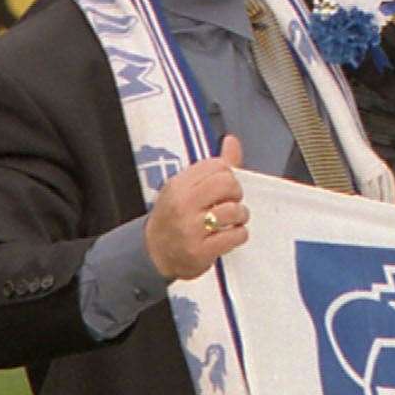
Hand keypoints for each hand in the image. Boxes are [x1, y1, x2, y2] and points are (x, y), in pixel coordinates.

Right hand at [143, 135, 248, 280]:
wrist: (153, 253)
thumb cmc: (174, 217)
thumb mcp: (186, 188)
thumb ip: (213, 167)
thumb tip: (231, 141)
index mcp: (178, 185)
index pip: (217, 166)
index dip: (227, 175)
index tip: (223, 187)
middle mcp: (182, 205)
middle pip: (227, 184)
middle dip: (236, 193)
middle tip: (230, 202)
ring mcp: (190, 229)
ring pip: (234, 210)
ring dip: (240, 216)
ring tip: (232, 220)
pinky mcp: (200, 251)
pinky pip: (235, 235)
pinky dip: (239, 235)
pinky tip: (229, 235)